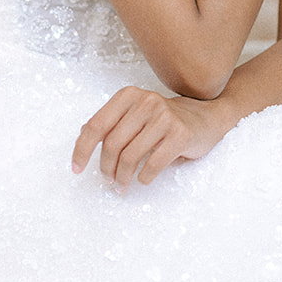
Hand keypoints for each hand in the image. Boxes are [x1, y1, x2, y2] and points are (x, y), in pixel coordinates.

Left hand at [71, 87, 231, 188]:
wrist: (205, 117)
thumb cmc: (164, 120)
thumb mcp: (135, 114)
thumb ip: (111, 122)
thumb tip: (82, 137)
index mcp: (128, 96)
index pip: (96, 125)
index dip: (81, 150)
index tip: (76, 169)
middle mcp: (145, 102)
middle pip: (112, 144)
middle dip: (106, 169)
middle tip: (108, 181)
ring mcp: (164, 117)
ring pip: (130, 157)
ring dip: (122, 178)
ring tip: (122, 186)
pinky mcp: (180, 134)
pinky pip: (153, 164)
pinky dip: (144, 178)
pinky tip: (143, 180)